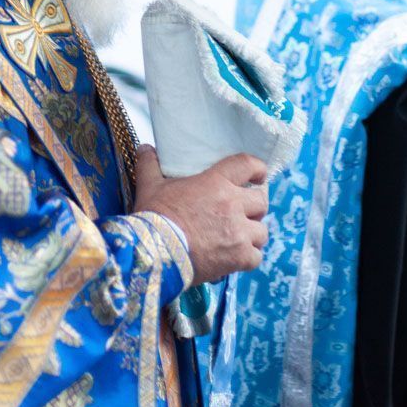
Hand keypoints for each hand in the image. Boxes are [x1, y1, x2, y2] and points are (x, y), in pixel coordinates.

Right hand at [132, 146, 268, 285]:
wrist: (154, 253)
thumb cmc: (154, 217)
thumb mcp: (149, 186)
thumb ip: (150, 165)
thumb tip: (144, 148)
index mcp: (216, 182)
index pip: (248, 165)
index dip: (257, 169)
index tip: (258, 176)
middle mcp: (233, 205)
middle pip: (261, 202)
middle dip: (255, 207)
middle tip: (245, 212)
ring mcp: (239, 233)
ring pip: (262, 232)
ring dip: (253, 234)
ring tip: (241, 238)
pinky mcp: (239, 258)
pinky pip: (257, 257)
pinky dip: (248, 258)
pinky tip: (237, 259)